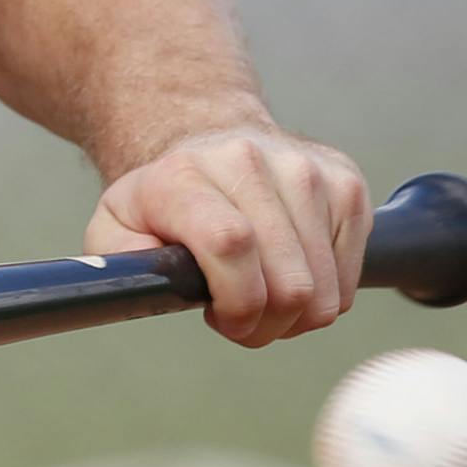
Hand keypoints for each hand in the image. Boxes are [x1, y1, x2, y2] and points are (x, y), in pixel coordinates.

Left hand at [85, 127, 370, 346]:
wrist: (209, 142)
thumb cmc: (164, 200)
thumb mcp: (116, 226)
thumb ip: (117, 262)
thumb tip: (139, 286)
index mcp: (183, 174)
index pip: (230, 244)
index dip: (236, 302)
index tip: (223, 319)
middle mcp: (247, 161)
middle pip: (288, 281)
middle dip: (265, 324)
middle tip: (239, 316)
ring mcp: (305, 169)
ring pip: (325, 289)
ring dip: (295, 315)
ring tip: (262, 293)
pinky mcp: (345, 183)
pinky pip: (350, 278)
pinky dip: (323, 293)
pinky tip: (290, 269)